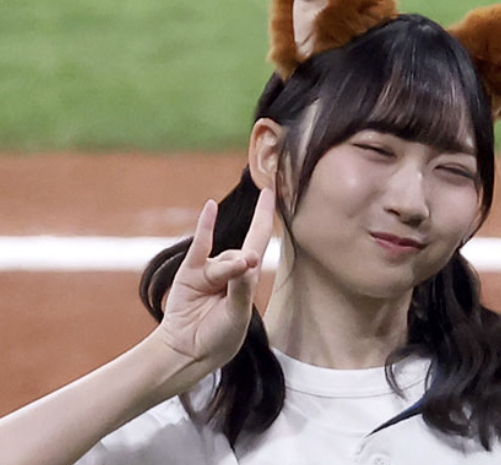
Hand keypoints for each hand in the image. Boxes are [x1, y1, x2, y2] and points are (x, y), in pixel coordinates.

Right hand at [155, 188, 274, 375]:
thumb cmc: (219, 335)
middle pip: (243, 254)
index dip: (266, 216)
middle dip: (241, 268)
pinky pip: (200, 244)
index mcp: (247, 278)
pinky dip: (205, 225)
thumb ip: (241, 286)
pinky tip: (210, 207)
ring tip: (214, 297)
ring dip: (224, 272)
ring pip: (224, 259)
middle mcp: (230, 269)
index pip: (260, 239)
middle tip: (238, 280)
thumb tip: (246, 258)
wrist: (188, 350)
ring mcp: (210, 269)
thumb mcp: (237, 315)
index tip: (272, 191)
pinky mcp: (191, 271)